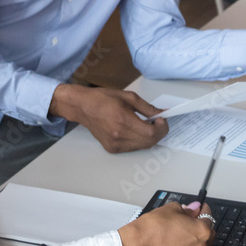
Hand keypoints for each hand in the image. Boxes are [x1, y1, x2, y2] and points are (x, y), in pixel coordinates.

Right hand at [50, 84, 167, 152]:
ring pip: (142, 146)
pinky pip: (133, 147)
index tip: (162, 119)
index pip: (151, 133)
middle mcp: (119, 136)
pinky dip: (139, 140)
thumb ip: (147, 108)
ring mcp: (115, 144)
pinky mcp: (112, 148)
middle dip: (158, 132)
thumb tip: (162, 113)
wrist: (83, 107)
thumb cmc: (103, 98)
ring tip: (146, 124)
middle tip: (157, 121)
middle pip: (149, 141)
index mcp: (123, 120)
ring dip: (149, 137)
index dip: (161, 128)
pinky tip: (135, 129)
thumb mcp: (128, 97)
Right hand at [118, 201, 214, 245]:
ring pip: (198, 245)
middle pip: (208, 234)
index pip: (208, 217)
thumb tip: (193, 209)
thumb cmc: (154, 227)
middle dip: (202, 224)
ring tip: (180, 228)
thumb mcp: (173, 208)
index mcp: (202, 231)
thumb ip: (187, 209)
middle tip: (191, 217)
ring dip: (194, 236)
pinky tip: (174, 238)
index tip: (200, 207)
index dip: (203, 209)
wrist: (138, 244)